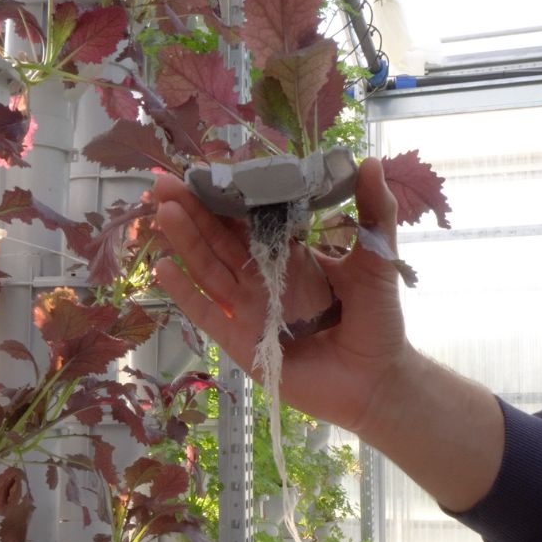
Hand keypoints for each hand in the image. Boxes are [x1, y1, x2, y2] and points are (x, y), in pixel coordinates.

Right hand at [153, 158, 413, 436]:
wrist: (375, 380)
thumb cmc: (379, 321)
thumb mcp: (378, 258)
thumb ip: (374, 212)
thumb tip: (369, 161)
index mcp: (291, 256)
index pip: (251, 219)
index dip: (226, 197)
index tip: (201, 171)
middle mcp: (263, 280)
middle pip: (220, 239)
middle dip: (193, 211)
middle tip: (164, 183)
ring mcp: (248, 310)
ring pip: (210, 269)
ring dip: (186, 241)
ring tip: (164, 212)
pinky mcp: (239, 342)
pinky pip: (208, 314)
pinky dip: (186, 293)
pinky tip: (163, 268)